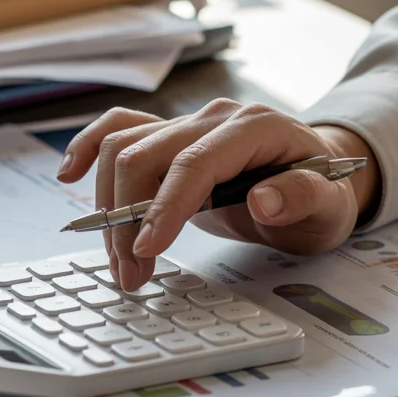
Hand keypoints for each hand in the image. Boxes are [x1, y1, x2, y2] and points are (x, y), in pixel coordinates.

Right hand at [57, 99, 379, 290]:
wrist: (320, 176)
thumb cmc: (325, 194)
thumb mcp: (329, 207)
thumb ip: (303, 198)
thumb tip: (263, 200)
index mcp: (255, 128)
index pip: (195, 162)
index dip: (164, 206)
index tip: (145, 250)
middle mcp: (215, 118)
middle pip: (147, 155)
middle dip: (128, 220)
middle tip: (131, 278)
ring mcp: (189, 124)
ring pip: (124, 148)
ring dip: (108, 206)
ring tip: (120, 263)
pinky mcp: (170, 137)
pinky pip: (120, 129)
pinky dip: (89, 148)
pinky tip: (68, 175)